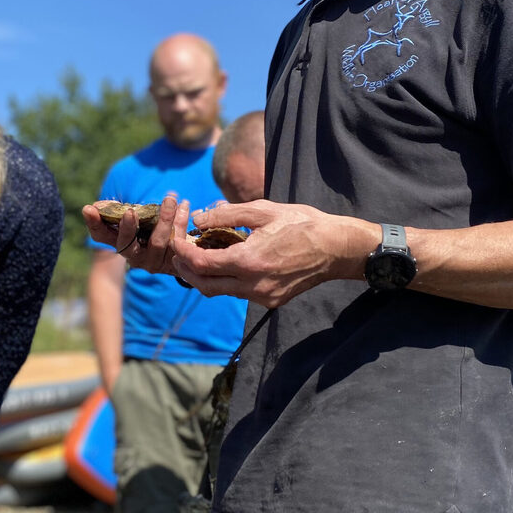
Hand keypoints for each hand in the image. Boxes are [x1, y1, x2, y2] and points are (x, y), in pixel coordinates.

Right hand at [82, 194, 190, 275]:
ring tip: (170, 199)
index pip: (101, 236)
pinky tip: (185, 204)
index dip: (93, 223)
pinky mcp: (173, 263)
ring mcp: (154, 261)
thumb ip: (122, 211)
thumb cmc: (154, 230)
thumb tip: (99, 204)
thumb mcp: (138, 220)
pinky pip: (177, 240)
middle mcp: (134, 256)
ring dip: (164, 218)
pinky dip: (181, 220)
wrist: (182, 252)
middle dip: (128, 228)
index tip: (88, 208)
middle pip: (126, 244)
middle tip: (130, 212)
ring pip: (157, 241)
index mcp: (121, 243)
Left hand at [172, 200, 376, 306]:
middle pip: (205, 285)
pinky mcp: (272, 301)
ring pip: (221, 292)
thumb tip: (197, 218)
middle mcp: (254, 285)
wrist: (336, 248)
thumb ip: (226, 215)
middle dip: (186, 270)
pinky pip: (239, 292)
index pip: (202, 264)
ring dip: (205, 276)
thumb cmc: (302, 223)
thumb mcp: (263, 211)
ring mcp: (263, 296)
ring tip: (199, 256)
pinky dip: (225, 280)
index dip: (183, 252)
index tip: (177, 239)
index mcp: (250, 261)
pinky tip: (225, 263)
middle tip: (179, 253)